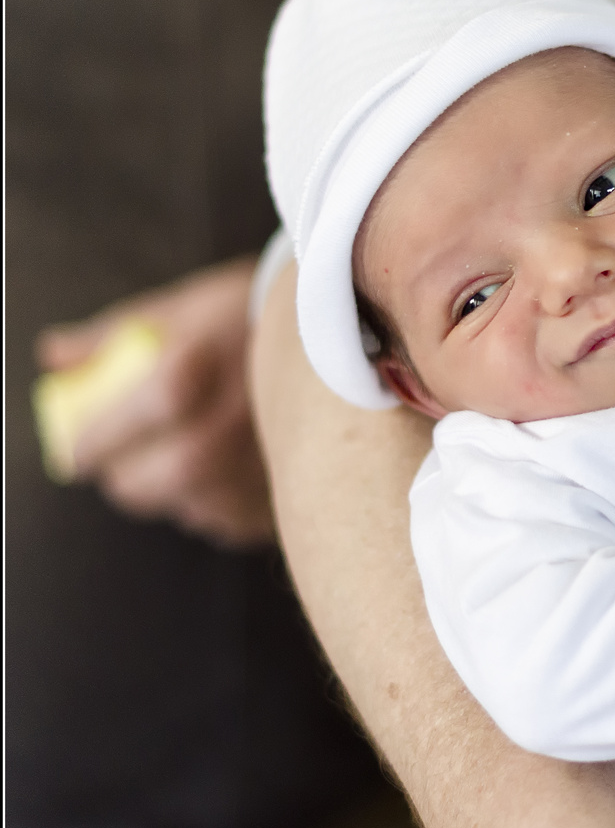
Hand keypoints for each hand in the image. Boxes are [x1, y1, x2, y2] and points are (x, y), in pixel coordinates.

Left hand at [35, 255, 272, 547]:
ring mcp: (249, 474)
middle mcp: (211, 438)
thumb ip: (111, 336)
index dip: (82, 445)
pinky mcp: (281, 498)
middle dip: (123, 474)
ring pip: (182, 507)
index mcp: (179, 384)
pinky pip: (228, 519)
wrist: (345, 326)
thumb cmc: (256, 312)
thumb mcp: (181, 308)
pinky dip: (222, 500)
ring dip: (176, 489)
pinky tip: (234, 468)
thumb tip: (57, 358)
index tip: (78, 447)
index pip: (99, 441)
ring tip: (194, 454)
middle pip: (135, 487)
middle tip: (132, 455)